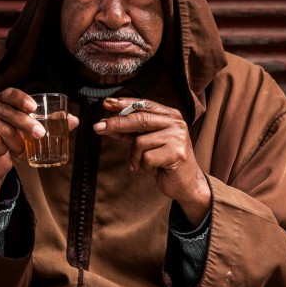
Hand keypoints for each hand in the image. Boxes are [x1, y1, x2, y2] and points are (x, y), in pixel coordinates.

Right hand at [0, 88, 78, 200]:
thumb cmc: (14, 141)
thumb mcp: (31, 131)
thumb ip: (51, 123)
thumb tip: (74, 120)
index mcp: (3, 100)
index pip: (10, 93)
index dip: (22, 99)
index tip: (34, 108)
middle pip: (9, 112)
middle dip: (26, 124)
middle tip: (41, 134)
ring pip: (3, 130)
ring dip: (16, 144)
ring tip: (21, 151)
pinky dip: (3, 149)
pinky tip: (4, 153)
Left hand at [93, 98, 210, 226]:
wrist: (186, 183)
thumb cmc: (164, 161)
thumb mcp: (147, 143)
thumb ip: (130, 132)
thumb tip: (106, 124)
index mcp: (170, 115)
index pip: (143, 105)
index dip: (124, 103)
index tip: (106, 103)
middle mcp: (176, 123)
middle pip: (140, 119)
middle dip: (116, 123)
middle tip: (98, 127)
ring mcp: (178, 137)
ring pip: (140, 141)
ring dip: (135, 156)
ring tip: (142, 163)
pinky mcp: (177, 153)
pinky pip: (146, 158)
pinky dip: (143, 165)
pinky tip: (152, 168)